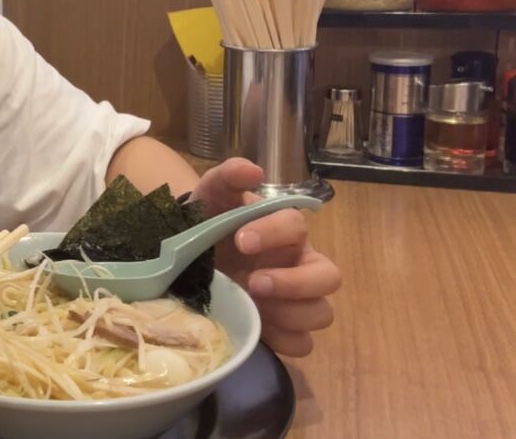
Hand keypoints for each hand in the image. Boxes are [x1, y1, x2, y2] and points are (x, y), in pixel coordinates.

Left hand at [191, 158, 340, 356]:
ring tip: (254, 306)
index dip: (274, 233)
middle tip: (254, 282)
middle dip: (294, 283)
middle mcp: (298, 264)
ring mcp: (294, 299)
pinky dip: (284, 340)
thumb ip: (229, 175)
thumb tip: (253, 171)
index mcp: (285, 230)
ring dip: (291, 313)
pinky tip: (257, 328)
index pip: (296, 226)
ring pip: (321, 313)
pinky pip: (302, 343)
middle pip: (328, 276)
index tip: (241, 240)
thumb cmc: (209, 220)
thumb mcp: (212, 193)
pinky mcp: (282, 328)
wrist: (187, 251)